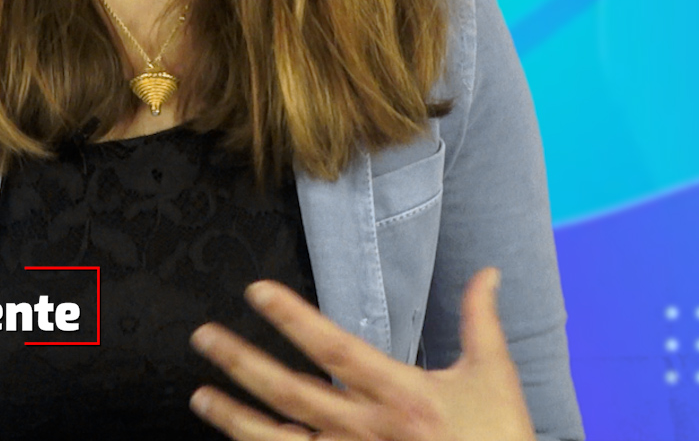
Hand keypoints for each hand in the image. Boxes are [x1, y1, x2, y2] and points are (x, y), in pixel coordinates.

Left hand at [189, 267, 536, 440]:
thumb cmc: (497, 437)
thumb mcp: (494, 375)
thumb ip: (480, 320)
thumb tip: (487, 273)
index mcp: (400, 393)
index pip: (333, 348)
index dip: (291, 318)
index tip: (257, 293)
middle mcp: (367, 428)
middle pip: (290, 393)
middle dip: (242, 363)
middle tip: (204, 338)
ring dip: (235, 419)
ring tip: (200, 397)